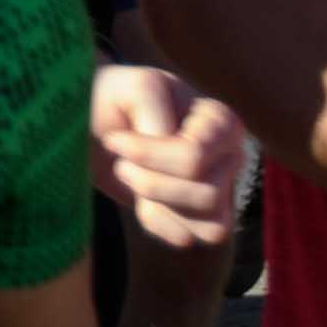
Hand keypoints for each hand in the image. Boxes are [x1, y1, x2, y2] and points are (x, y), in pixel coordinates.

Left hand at [88, 62, 250, 250]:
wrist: (95, 125)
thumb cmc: (116, 100)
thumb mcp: (134, 87)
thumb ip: (157, 112)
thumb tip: (180, 156)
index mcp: (222, 122)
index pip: (195, 159)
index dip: (148, 157)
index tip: (114, 140)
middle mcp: (231, 157)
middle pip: (206, 196)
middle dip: (151, 184)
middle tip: (121, 162)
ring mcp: (222, 189)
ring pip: (209, 225)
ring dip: (155, 204)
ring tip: (129, 176)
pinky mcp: (203, 218)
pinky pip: (189, 238)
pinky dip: (157, 223)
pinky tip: (139, 198)